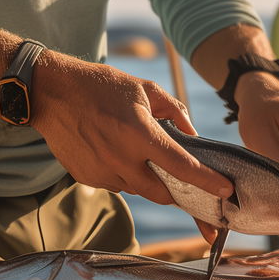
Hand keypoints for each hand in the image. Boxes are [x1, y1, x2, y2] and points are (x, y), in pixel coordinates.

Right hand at [30, 53, 233, 204]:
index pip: (182, 167)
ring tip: (133, 149)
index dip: (208, 183)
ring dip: (146, 178)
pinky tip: (112, 149)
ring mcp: (103, 173)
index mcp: (140, 135)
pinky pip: (116, 184)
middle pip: (163, 194)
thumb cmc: (101, 85)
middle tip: (184, 182)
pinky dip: (122, 173)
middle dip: (178, 191)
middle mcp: (122, 160)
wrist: (52, 92)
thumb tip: (192, 135)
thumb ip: (174, 112)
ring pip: (138, 189)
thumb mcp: (144, 89)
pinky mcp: (87, 178)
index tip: (226, 193)